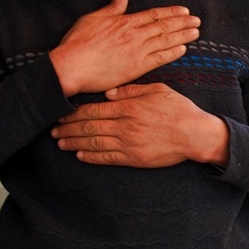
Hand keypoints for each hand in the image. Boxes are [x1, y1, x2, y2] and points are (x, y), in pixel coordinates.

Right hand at [48, 0, 199, 95]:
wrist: (71, 66)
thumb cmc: (78, 43)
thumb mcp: (93, 18)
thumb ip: (112, 9)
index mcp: (125, 22)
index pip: (154, 15)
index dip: (171, 13)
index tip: (184, 11)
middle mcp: (134, 35)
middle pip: (164, 26)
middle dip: (183, 22)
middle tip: (197, 21)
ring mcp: (137, 51)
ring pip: (165, 40)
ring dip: (183, 35)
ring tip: (196, 32)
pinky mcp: (136, 68)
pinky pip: (160, 58)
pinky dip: (173, 53)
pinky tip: (184, 49)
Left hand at [52, 83, 229, 167]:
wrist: (195, 134)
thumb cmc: (178, 110)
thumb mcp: (157, 90)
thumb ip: (132, 90)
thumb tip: (109, 92)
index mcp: (128, 106)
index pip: (94, 109)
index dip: (74, 113)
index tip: (61, 113)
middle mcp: (124, 125)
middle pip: (89, 127)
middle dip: (68, 128)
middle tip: (53, 129)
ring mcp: (128, 143)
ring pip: (94, 143)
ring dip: (74, 143)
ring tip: (60, 143)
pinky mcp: (134, 158)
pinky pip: (107, 158)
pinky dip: (91, 157)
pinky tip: (80, 156)